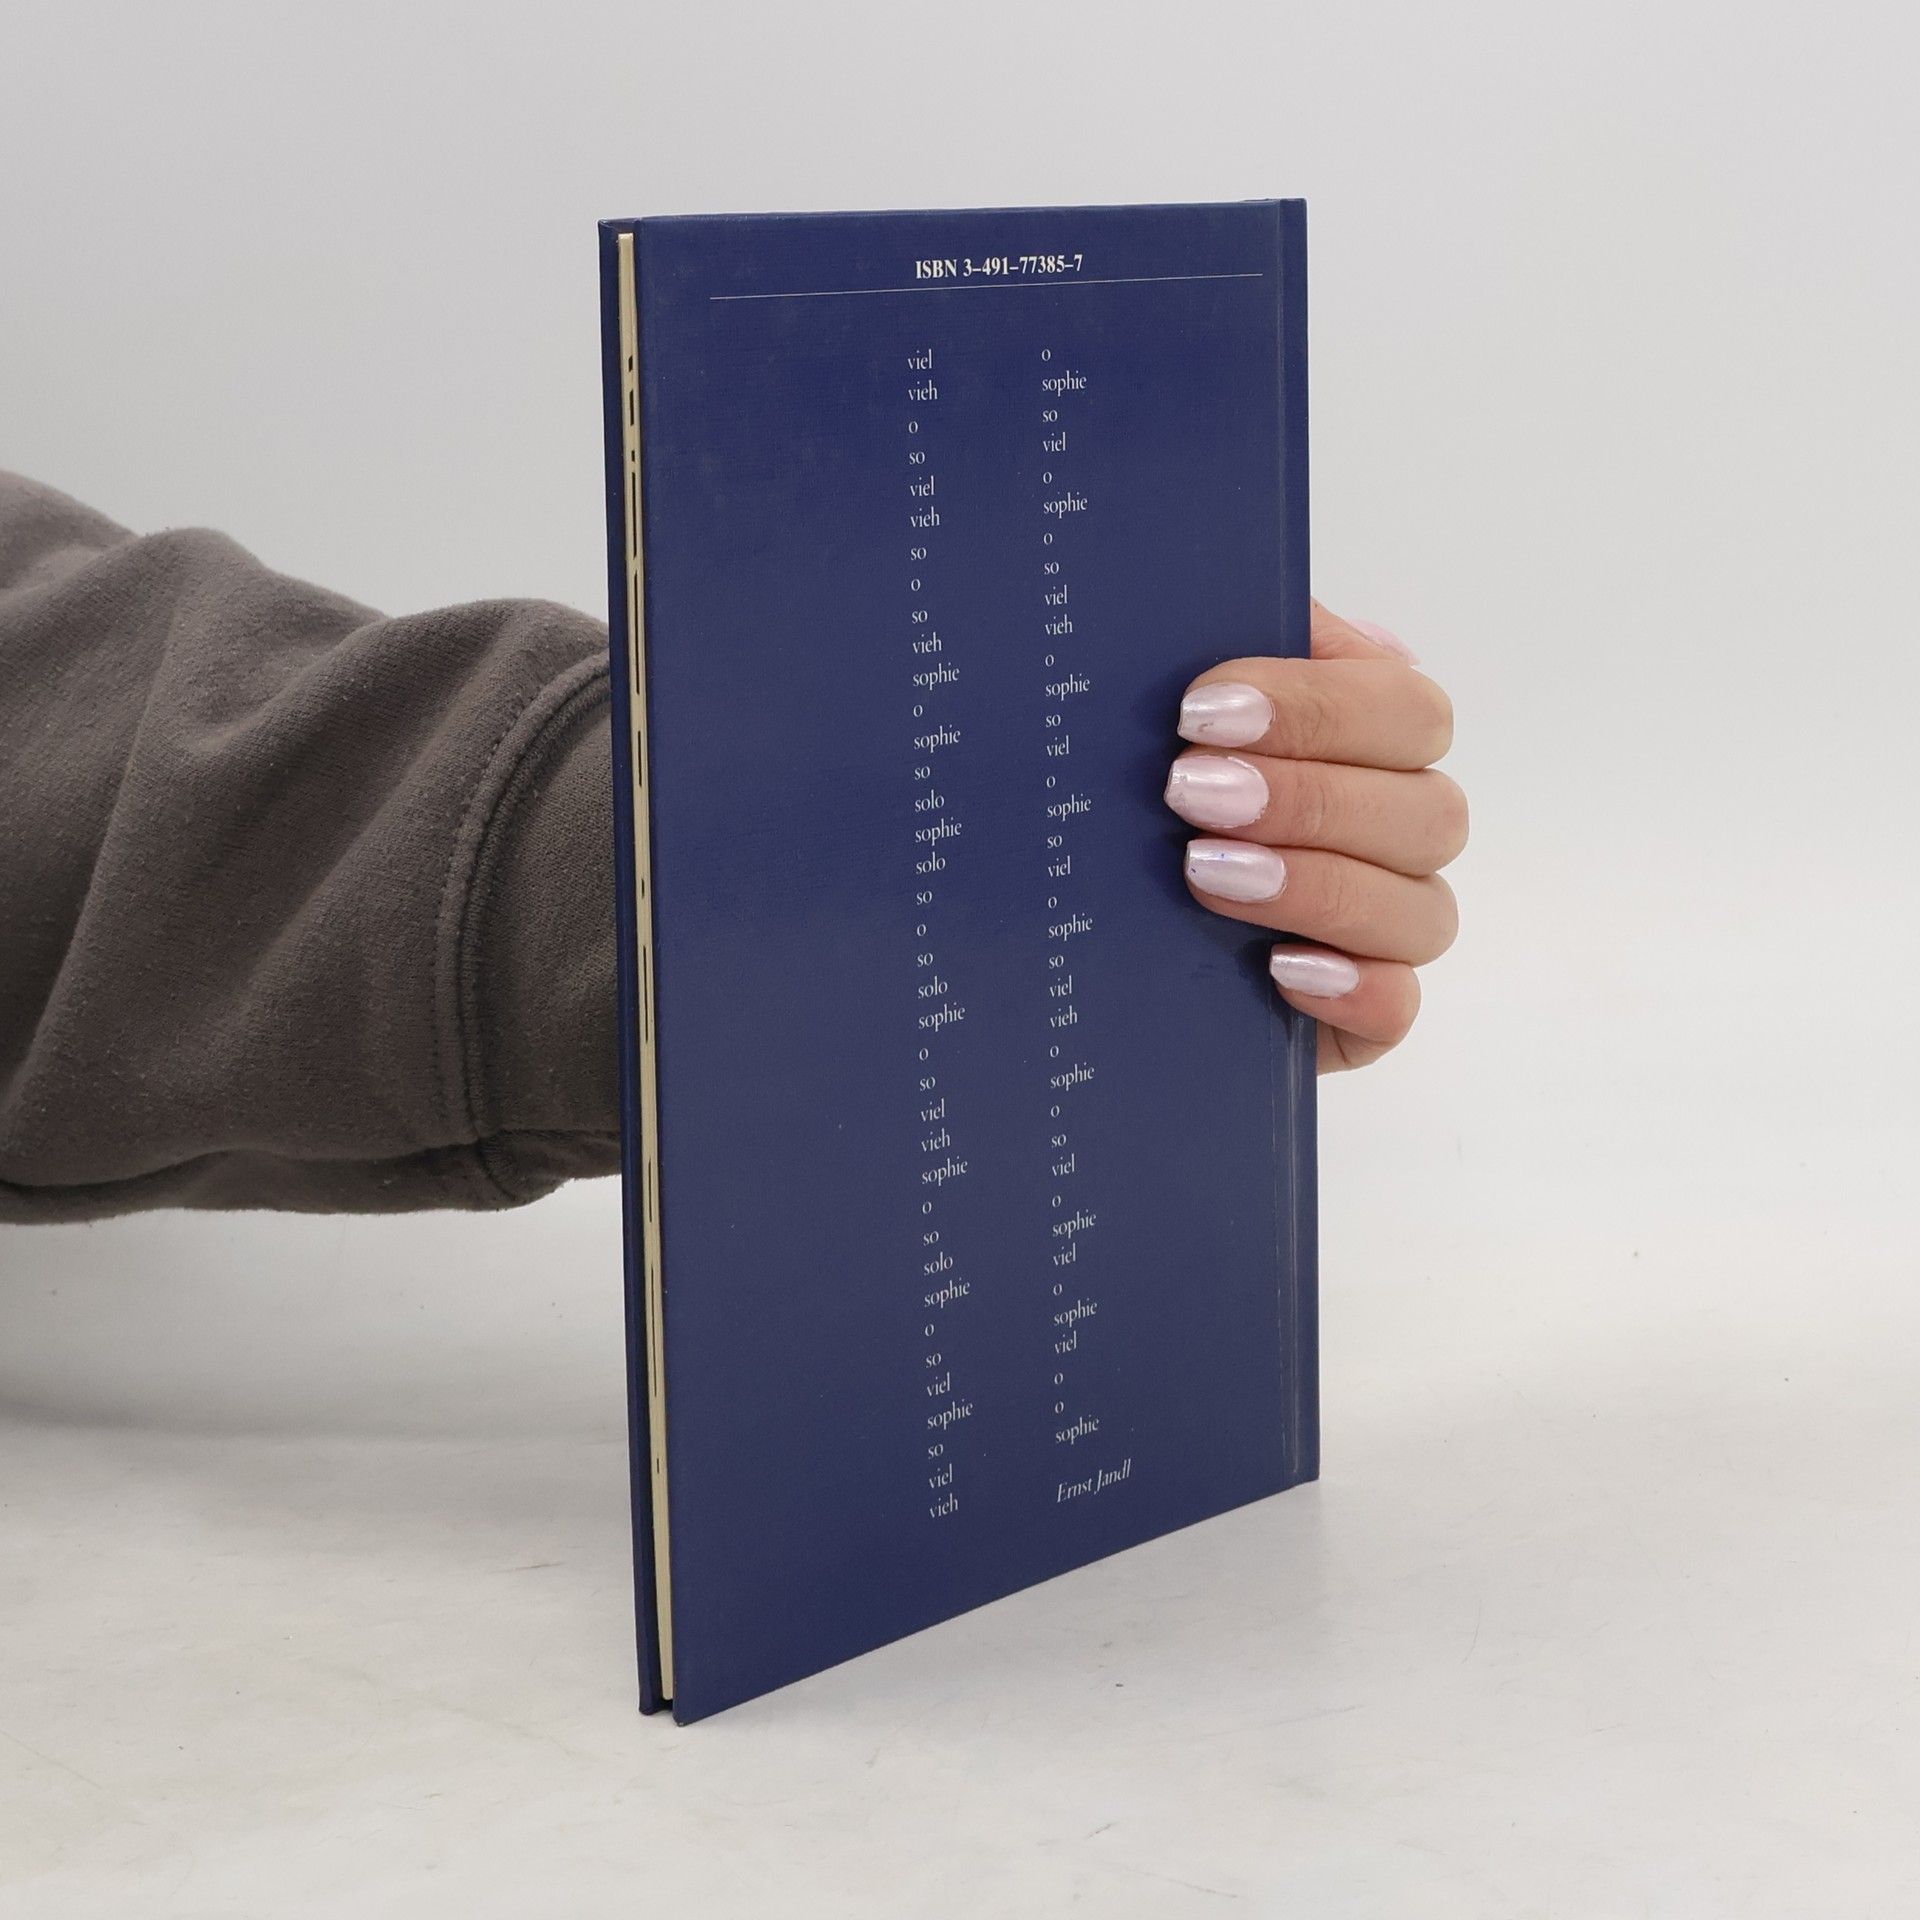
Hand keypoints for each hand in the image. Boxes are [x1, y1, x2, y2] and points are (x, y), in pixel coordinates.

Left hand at [1164, 603, 1464, 1071]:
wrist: (1072, 932)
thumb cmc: (1133, 794)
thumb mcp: (1157, 708)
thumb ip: (1209, 636)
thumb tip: (1249, 594)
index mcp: (1370, 739)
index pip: (1404, 709)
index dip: (1315, 707)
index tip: (1199, 711)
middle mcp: (1396, 832)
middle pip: (1427, 810)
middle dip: (1307, 798)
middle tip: (1188, 794)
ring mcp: (1386, 930)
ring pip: (1422, 911)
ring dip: (1318, 886)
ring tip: (1207, 874)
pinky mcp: (1361, 1016)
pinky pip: (1398, 1009)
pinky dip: (1353, 989)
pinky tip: (1279, 967)